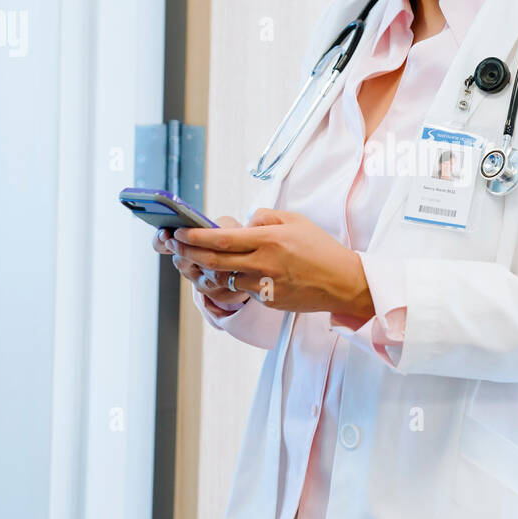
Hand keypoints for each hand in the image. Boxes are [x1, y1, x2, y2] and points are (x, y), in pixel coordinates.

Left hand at [170, 209, 374, 318]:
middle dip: (189, 253)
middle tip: (174, 246)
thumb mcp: (295, 220)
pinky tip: (227, 272)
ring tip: (193, 260)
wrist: (342, 282)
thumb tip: (243, 223)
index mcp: (268, 239)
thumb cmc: (320, 248)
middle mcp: (262, 263)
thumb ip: (264, 217)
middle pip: (214, 260)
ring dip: (205, 270)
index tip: (180, 232)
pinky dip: (232, 280)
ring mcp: (264, 285)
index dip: (196, 236)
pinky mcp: (267, 301)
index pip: (222, 238)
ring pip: (224, 279)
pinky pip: (242, 289)